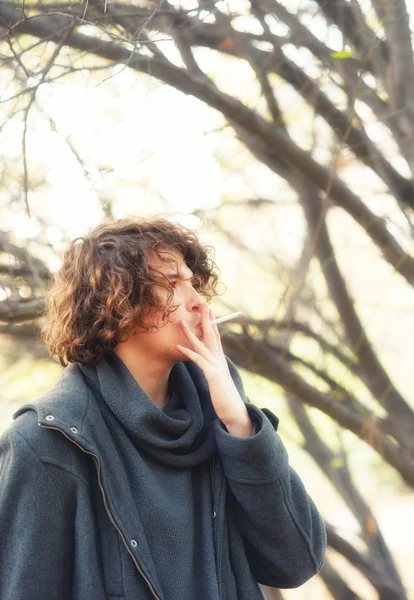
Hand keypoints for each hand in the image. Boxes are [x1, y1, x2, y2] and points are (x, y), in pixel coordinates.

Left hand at [176, 304, 251, 434]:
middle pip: (212, 336)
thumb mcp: (219, 381)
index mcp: (221, 361)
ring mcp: (217, 367)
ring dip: (191, 333)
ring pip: (203, 345)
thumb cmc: (225, 399)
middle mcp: (220, 361)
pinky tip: (179, 347)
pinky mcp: (213, 376)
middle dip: (206, 320)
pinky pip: (199, 361)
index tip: (207, 312)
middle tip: (201, 305)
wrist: (235, 413)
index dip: (211, 324)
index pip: (216, 338)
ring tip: (181, 323)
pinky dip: (189, 352)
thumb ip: (214, 372)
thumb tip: (210, 368)